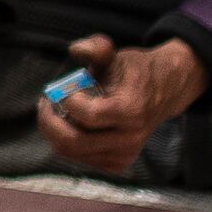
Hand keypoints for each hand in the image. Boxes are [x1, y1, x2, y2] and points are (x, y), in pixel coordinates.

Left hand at [38, 35, 205, 177]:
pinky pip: (80, 159)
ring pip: (72, 152)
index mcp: (131, 110)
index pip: (88, 116)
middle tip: (45, 103)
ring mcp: (125, 155)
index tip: (64, 89)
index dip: (68, 102)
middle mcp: (129, 138)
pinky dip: (66, 143)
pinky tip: (69, 125)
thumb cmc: (135, 72)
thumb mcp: (116, 55)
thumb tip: (76, 49)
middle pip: (74, 141)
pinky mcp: (118, 164)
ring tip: (55, 111)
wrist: (165, 91)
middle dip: (50, 121)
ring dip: (54, 131)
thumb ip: (97, 47)